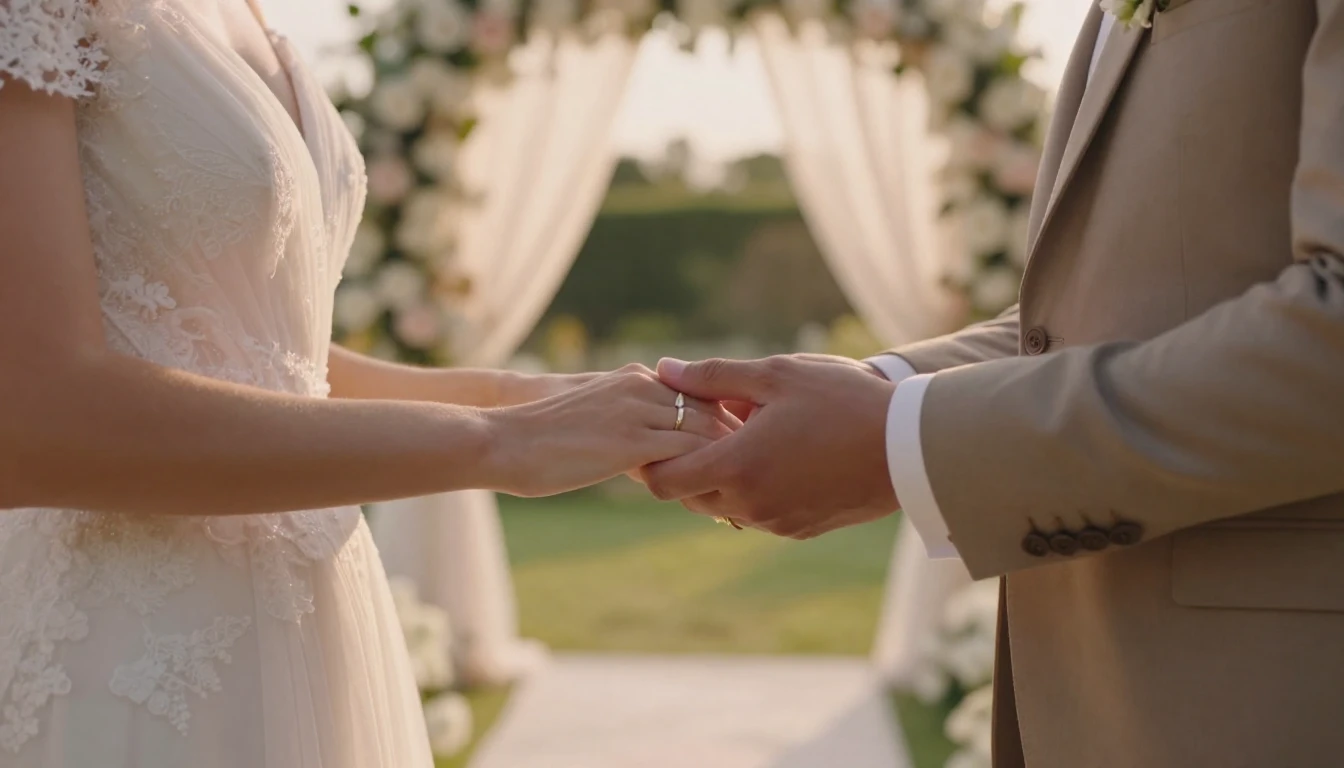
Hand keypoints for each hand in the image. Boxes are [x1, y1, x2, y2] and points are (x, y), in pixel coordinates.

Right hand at [484, 364, 738, 497]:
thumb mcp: (595, 421)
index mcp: (636, 377)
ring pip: (707, 431)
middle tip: (761, 474)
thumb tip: (649, 457)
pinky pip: (687, 455)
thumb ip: (628, 428)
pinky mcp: (631, 441)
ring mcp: (639, 411)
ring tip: (743, 492)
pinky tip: (715, 499)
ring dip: (729, 461)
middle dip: (738, 443)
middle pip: (712, 410)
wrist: (501, 440)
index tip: (746, 450)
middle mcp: (643, 385)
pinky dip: (707, 475)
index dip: (725, 424)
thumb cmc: (540, 440)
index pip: (700, 395)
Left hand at [639, 355, 898, 538]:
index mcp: (737, 467)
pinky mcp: (801, 529)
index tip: (662, 433)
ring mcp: (776, 522)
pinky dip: (753, 491)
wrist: (911, 446)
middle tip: (704, 428)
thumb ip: (713, 376)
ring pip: (724, 507)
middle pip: (689, 498)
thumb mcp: (776, 375)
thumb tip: (664, 369)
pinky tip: (777, 456)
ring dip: (722, 479)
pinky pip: (758, 514)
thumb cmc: (843, 401)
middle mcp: (751, 504)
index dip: (652, 461)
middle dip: (687, 466)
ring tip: (746, 436)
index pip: (663, 483)